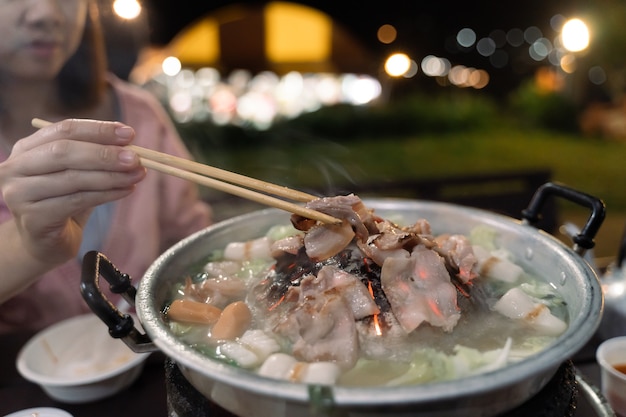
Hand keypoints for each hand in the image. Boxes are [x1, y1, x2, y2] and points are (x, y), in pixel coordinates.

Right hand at [0, 119, 145, 265]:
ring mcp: (19, 194)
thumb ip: (96, 156)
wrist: (46, 243)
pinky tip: (126, 190)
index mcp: (26, 149)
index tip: (129, 134)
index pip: (64, 130)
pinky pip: (77, 201)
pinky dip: (106, 194)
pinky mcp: (33, 219)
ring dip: (111, 176)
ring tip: (137, 175)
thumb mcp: (78, 174)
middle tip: (135, 158)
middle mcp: (15, 168)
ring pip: (73, 178)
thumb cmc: (64, 202)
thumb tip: (131, 146)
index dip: (98, 130)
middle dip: (105, 154)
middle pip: (64, 152)